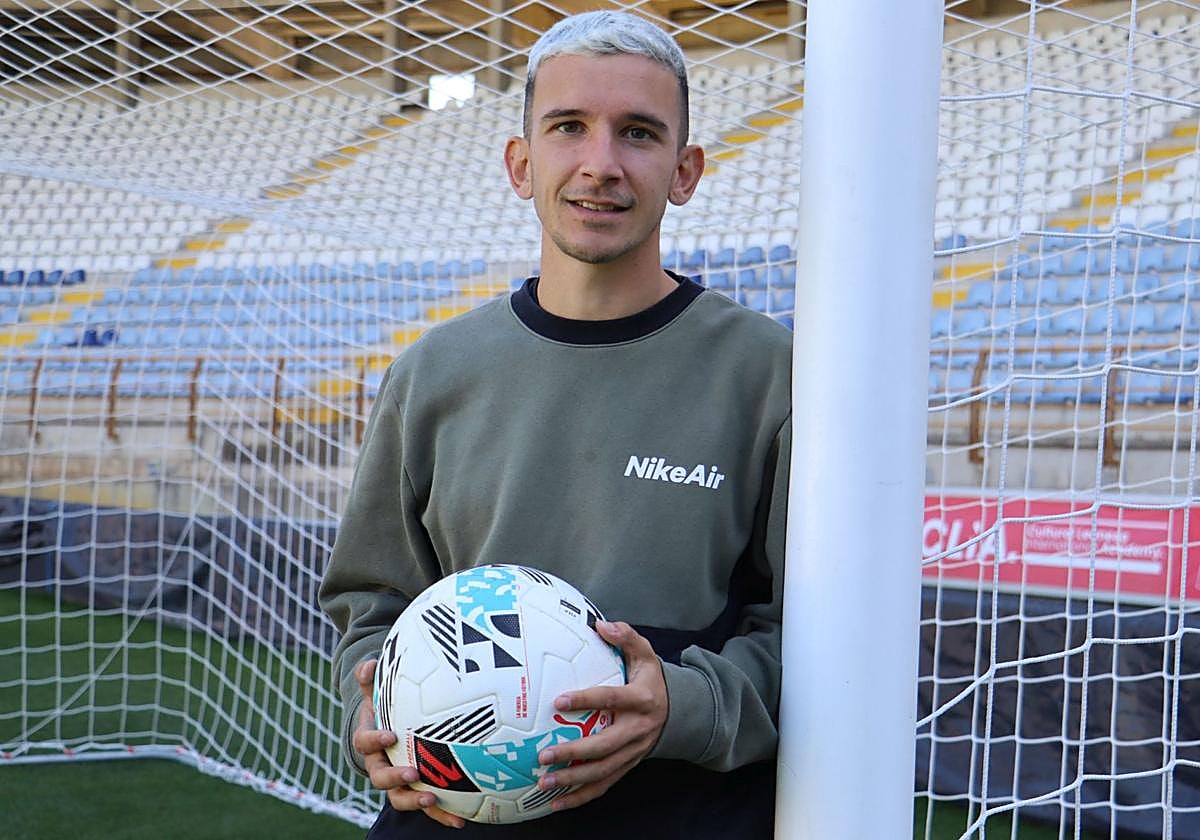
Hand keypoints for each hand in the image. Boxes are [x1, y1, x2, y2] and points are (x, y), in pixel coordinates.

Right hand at [352, 659, 464, 828]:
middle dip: (395, 778)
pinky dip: (441, 814)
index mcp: (369, 741)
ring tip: (433, 800)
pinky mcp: (415, 790)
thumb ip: (371, 677)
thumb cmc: (385, 706)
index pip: (364, 742)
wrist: (388, 729)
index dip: (375, 740)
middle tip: (413, 773)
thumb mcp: (377, 690)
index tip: (391, 736)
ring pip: (399, 798)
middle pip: (379, 777)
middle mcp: (380, 764)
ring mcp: (396, 781)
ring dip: (415, 801)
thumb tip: (369, 665)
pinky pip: (426, 805)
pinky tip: (462, 819)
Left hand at [535, 621, 667, 810]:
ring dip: (573, 780)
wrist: (678, 711)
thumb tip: (601, 624)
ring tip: (544, 782)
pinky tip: (556, 803)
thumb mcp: (646, 654)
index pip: (611, 699)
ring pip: (603, 771)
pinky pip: (604, 785)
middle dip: (574, 754)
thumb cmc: (651, 679)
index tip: (558, 701)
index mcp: (642, 700)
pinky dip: (581, 797)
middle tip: (544, 755)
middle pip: (605, 746)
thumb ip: (626, 637)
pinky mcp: (628, 766)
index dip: (586, 700)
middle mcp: (638, 730)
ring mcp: (634, 752)